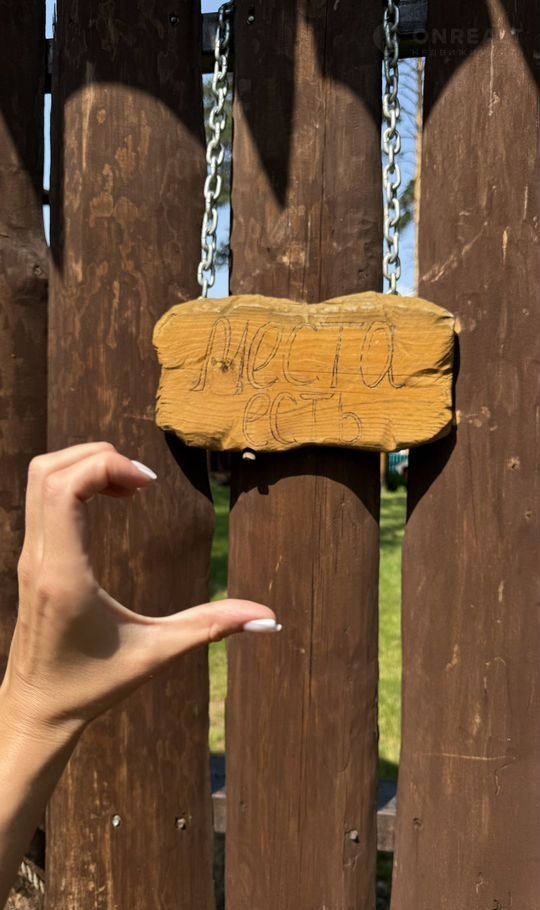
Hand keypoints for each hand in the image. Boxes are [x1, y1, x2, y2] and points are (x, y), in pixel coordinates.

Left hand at [1, 442, 275, 741]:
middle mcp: (40, 558)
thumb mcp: (156, 653)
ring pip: (39, 478)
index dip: (106, 467)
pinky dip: (74, 482)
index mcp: (65, 576)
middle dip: (97, 456)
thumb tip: (268, 618)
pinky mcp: (31, 558)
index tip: (148, 484)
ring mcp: (29, 556)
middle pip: (48, 470)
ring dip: (83, 465)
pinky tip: (112, 501)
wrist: (36, 710)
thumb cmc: (92, 685)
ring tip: (129, 487)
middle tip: (142, 481)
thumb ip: (211, 628)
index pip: (63, 489)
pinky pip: (42, 497)